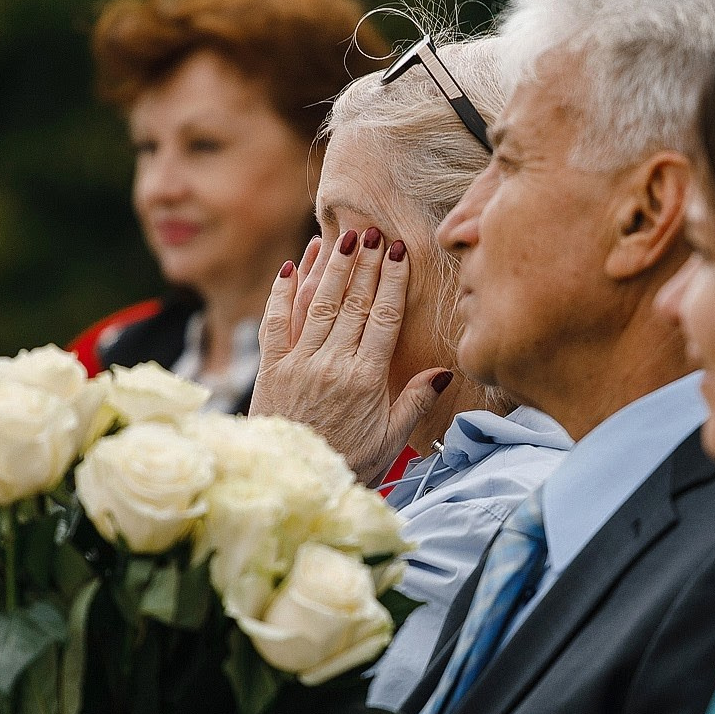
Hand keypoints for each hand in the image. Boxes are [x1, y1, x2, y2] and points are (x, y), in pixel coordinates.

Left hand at [254, 227, 450, 486]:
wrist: (293, 482)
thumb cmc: (348, 463)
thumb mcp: (391, 440)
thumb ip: (415, 401)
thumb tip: (444, 371)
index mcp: (365, 378)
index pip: (383, 316)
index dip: (392, 280)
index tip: (399, 251)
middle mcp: (331, 363)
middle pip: (352, 302)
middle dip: (365, 263)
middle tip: (374, 231)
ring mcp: (298, 363)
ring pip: (317, 304)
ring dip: (331, 267)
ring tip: (343, 238)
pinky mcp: (271, 369)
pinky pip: (275, 322)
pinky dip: (282, 292)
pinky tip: (291, 266)